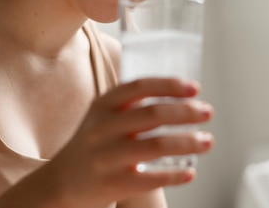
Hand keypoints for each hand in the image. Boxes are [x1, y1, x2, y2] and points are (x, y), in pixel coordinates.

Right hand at [45, 78, 213, 207]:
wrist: (61, 182)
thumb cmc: (93, 144)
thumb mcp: (103, 116)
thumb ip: (132, 103)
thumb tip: (181, 94)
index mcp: (103, 105)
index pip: (139, 87)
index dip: (170, 85)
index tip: (195, 88)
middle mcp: (103, 128)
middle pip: (153, 114)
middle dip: (186, 112)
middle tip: (208, 112)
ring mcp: (106, 156)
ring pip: (155, 145)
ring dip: (187, 142)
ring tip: (207, 141)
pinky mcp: (112, 184)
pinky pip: (149, 179)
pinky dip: (173, 175)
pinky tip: (190, 173)